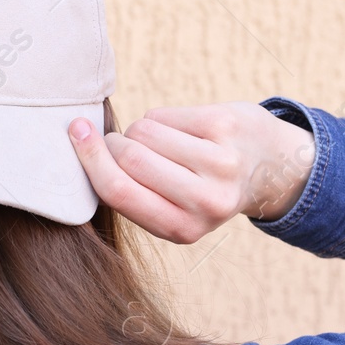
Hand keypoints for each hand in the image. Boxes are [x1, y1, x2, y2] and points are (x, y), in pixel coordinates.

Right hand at [67, 101, 315, 244]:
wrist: (268, 167)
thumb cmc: (202, 189)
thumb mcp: (172, 212)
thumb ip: (133, 195)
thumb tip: (81, 149)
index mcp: (183, 230)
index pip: (120, 192)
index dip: (91, 160)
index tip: (75, 134)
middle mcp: (206, 201)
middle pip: (129, 157)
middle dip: (113, 144)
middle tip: (119, 144)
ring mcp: (220, 162)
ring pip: (144, 131)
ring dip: (139, 131)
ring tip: (161, 143)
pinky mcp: (224, 127)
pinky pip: (164, 115)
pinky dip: (161, 119)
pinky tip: (183, 132)